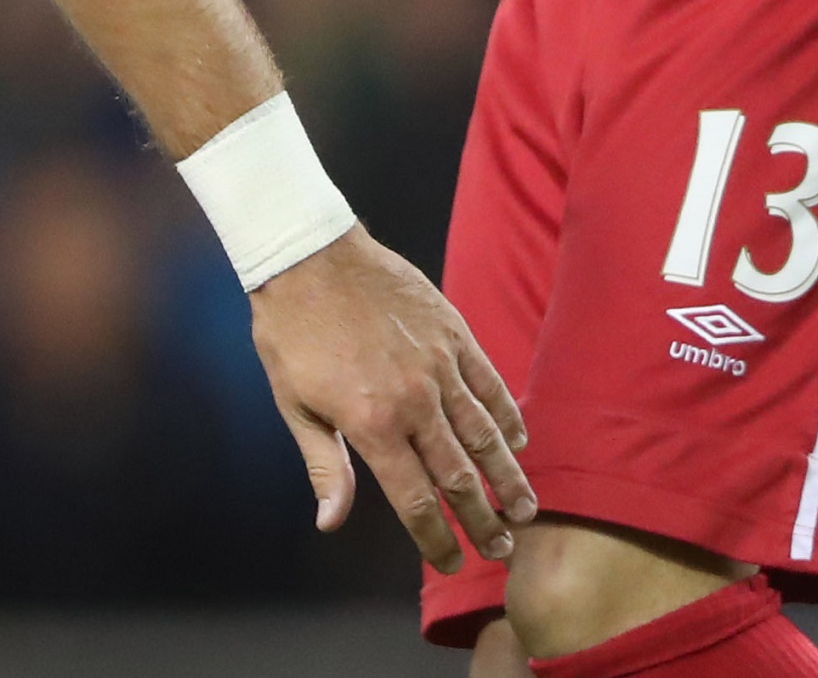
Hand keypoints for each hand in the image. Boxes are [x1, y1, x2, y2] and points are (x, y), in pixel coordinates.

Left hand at [246, 225, 532, 571]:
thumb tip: (331, 523)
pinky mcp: (453, 333)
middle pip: (459, 478)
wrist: (306, 254)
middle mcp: (413, 401)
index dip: (437, 541)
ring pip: (485, 435)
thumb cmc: (292, 331)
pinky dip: (508, 416)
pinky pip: (490, 383)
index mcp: (371, 425)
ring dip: (508, 477)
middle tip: (502, 549)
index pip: (416, 501)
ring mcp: (439, 365)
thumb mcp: (294, 404)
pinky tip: (518, 441)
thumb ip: (324, 466)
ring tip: (525, 509)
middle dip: (484, 521)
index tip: (451, 564)